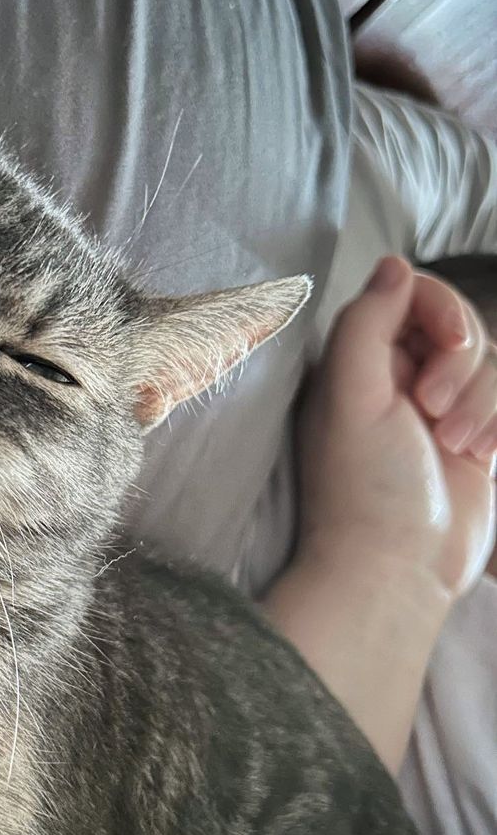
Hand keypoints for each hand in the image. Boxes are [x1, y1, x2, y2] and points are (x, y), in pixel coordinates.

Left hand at [297, 256, 496, 600]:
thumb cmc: (364, 488)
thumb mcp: (352, 396)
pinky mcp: (474, 441)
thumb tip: (393, 263)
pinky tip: (482, 457)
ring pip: (490, 364)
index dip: (438, 307)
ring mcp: (439, 412)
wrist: (398, 571)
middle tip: (433, 411)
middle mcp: (395, 382)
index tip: (446, 342)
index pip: (407, 295)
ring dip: (482, 402)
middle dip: (461, 362)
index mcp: (355, 365)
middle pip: (457, 325)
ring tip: (454, 447)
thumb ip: (366, 324)